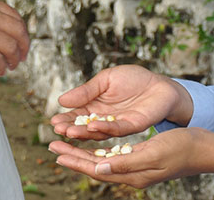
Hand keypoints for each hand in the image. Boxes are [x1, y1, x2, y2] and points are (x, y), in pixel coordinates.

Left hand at [49, 127, 213, 188]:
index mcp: (133, 174)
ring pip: (103, 162)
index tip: (57, 152)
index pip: (96, 169)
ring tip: (67, 145)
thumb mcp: (153, 153)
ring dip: (83, 153)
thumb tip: (98, 167)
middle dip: (73, 156)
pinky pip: (114, 158)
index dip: (75, 161)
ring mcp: (137, 168)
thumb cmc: (182, 148)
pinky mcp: (142, 160)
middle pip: (95, 167)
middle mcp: (132, 174)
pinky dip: (99, 151)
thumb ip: (125, 162)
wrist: (203, 149)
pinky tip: (93, 146)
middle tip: (53, 145)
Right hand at [50, 65, 188, 139]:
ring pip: (98, 131)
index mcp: (96, 107)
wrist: (160, 83)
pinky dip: (104, 128)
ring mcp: (118, 124)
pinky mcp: (133, 125)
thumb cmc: (133, 79)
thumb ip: (86, 91)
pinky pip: (117, 129)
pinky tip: (92, 126)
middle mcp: (104, 119)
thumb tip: (61, 100)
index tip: (54, 122)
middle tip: (58, 130)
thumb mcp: (105, 80)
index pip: (77, 116)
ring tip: (69, 131)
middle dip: (71, 129)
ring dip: (84, 133)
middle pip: (84, 127)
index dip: (66, 119)